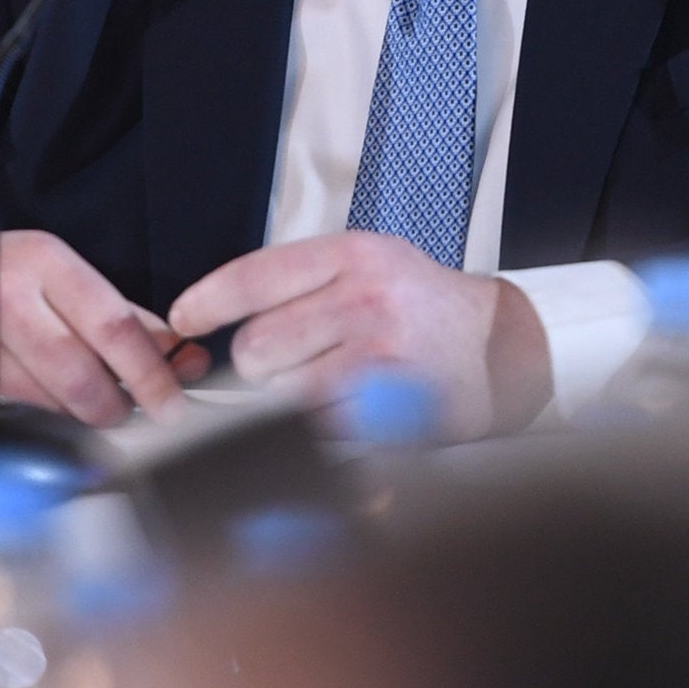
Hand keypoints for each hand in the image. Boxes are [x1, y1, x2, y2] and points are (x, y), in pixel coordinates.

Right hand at [0, 222, 197, 425]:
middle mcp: (1, 293)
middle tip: (121, 416)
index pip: (112, 326)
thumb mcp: (50, 272)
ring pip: (39, 407)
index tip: (173, 401)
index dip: (150, 373)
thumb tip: (179, 356)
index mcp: (43, 262)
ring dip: (67, 422)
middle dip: (111, 409)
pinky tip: (12, 405)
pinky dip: (14, 424)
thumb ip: (115, 315)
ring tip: (70, 410)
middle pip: (78, 377)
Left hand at [167, 231, 552, 439]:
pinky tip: (349, 414)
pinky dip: (321, 432)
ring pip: (283, 394)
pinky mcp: (391, 406)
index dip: (207, 301)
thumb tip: (223, 318)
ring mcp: (378, 353)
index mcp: (351, 255)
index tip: (182, 319)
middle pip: (258, 346)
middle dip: (260, 367)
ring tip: (329, 390)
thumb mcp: (371, 266)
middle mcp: (362, 297)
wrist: (506, 347)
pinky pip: (320, 429)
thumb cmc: (425, 308)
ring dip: (290, 403)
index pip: (253, 276)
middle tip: (290, 366)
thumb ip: (305, 284)